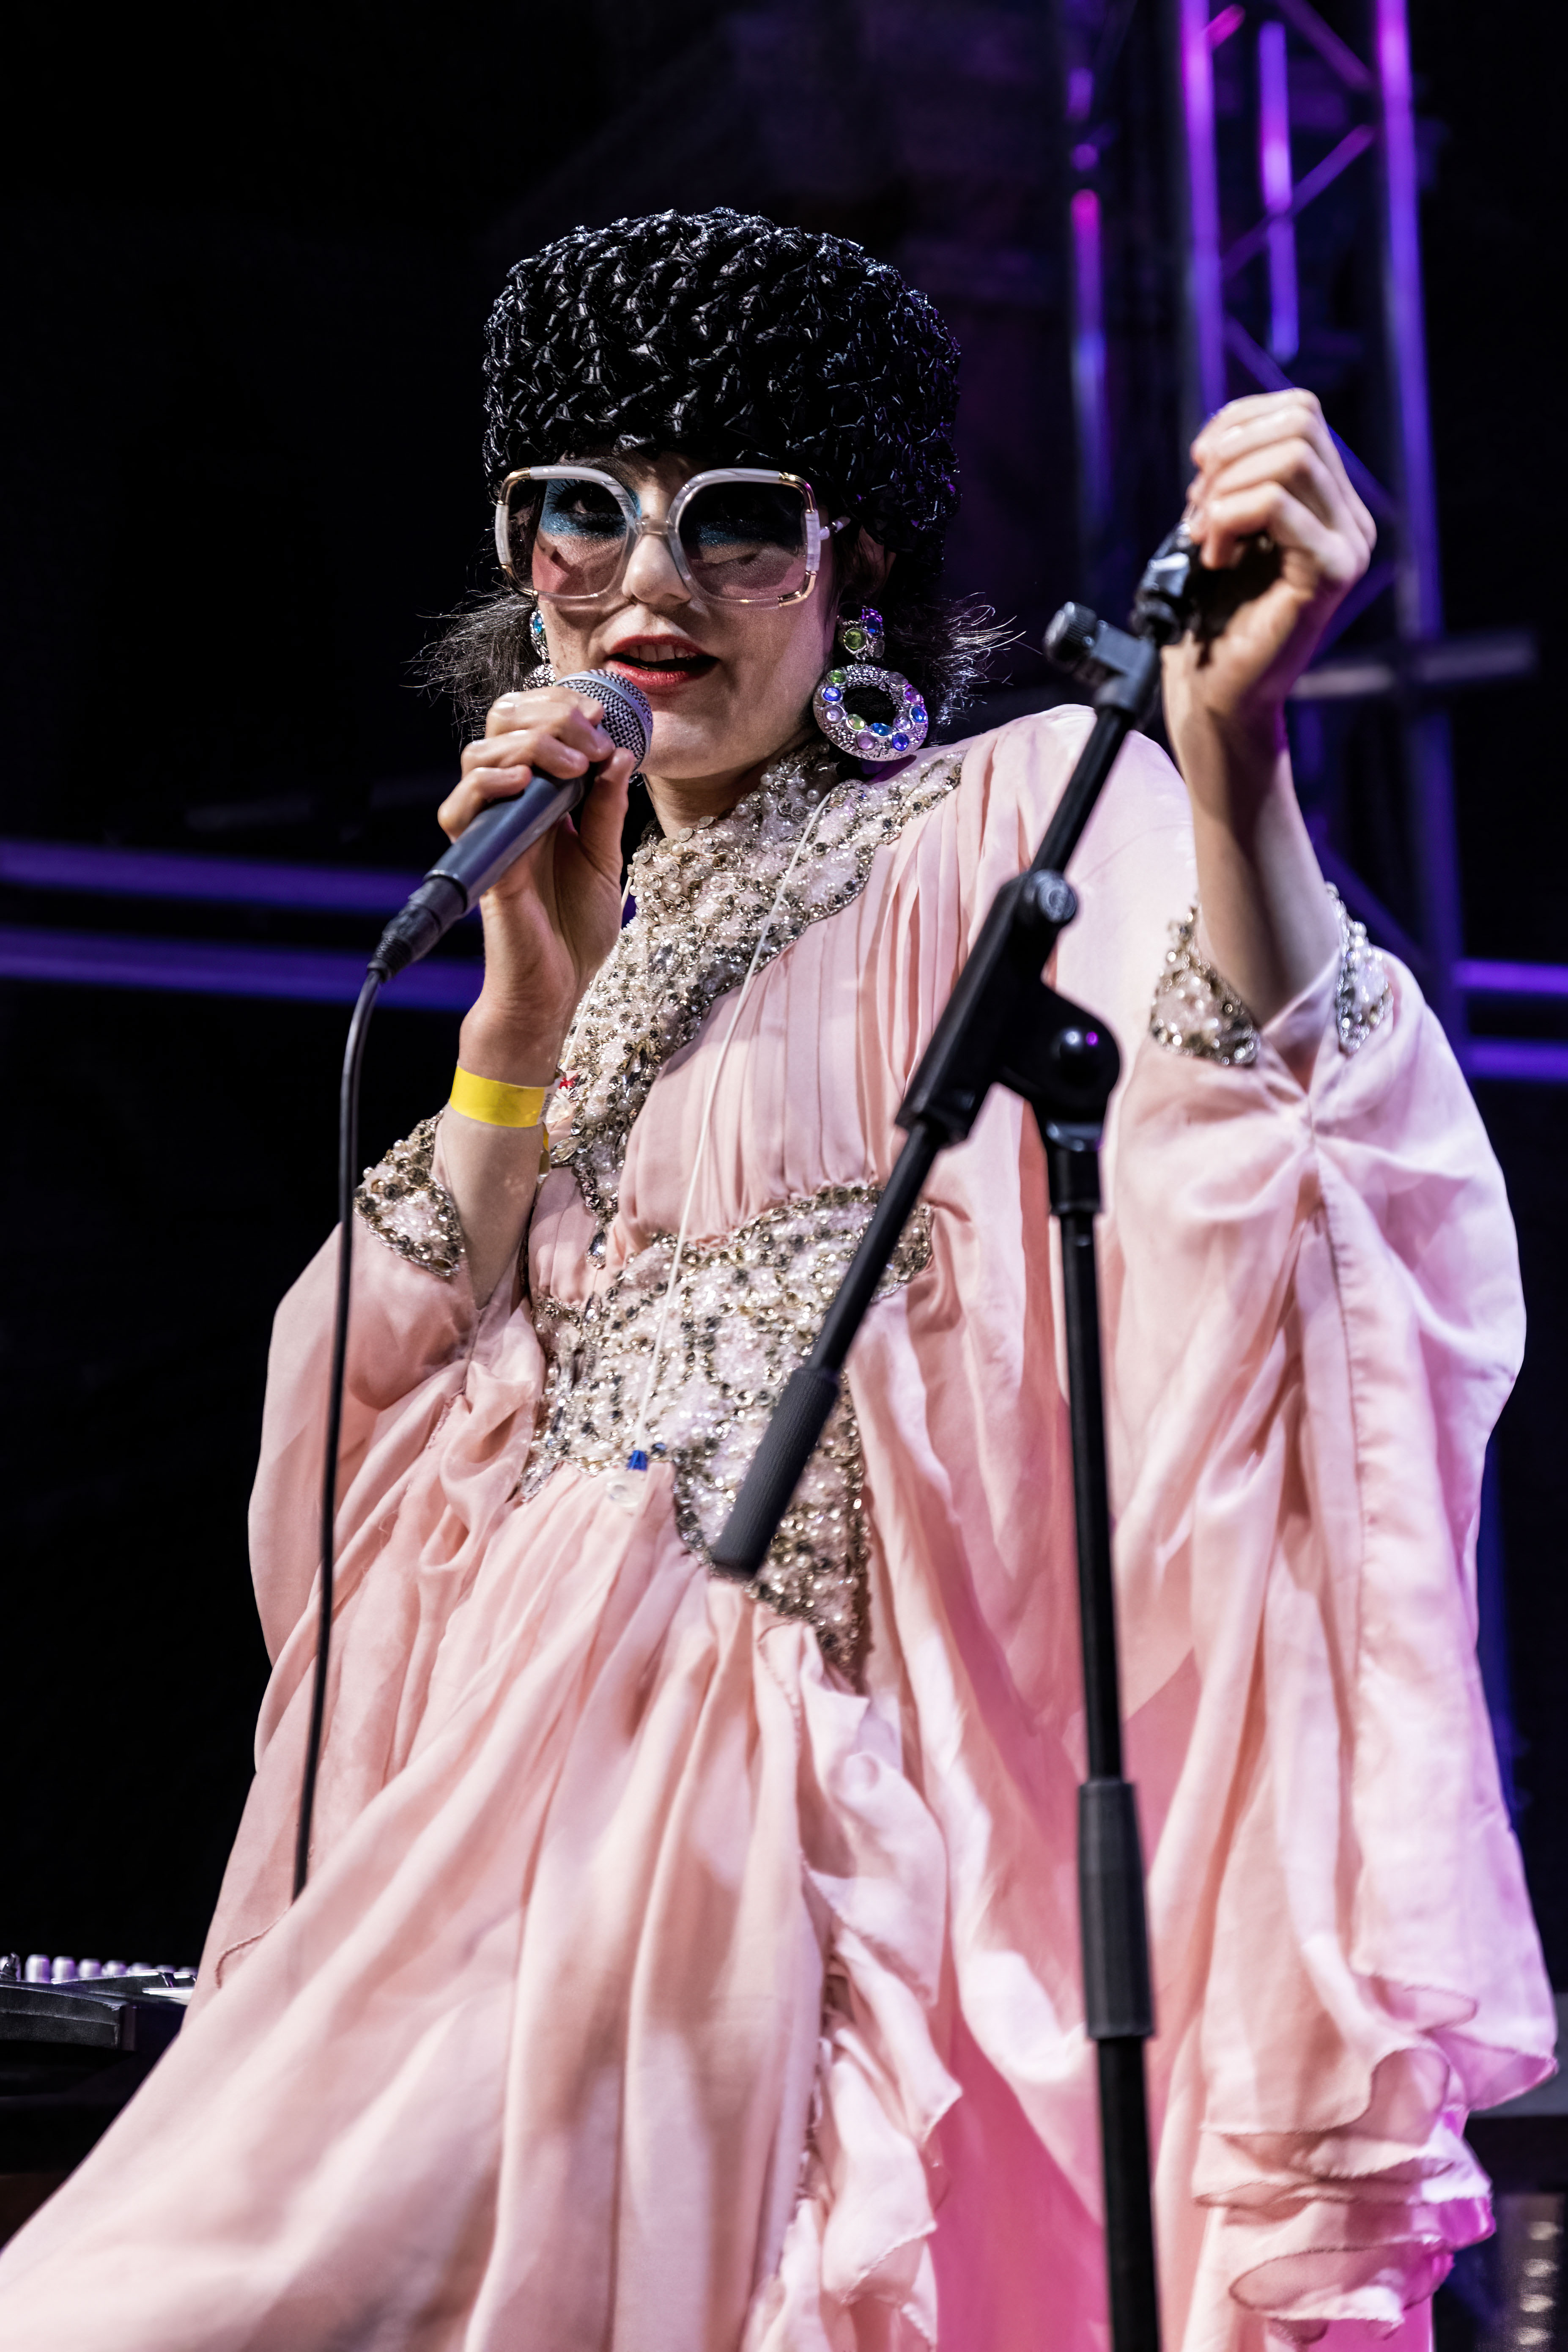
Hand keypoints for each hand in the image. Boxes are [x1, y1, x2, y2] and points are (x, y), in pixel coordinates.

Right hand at [439, 683, 636, 1081]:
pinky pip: (462, 808)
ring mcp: (493, 832)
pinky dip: (488, 784)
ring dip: (528, 744)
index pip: (533, 729)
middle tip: (591, 728)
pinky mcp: (481, 860)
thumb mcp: (606, 860)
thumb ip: (606, 810)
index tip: (602, 717)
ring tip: (572, 763)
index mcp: (541, 803)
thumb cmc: (575, 932)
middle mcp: (511, 809)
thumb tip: (620, 755)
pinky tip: (523, 782)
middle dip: (548, 714)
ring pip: (478, 756)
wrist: (557, 989)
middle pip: (502, 727)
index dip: (561, 710)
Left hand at [1162, 389, 1375, 783]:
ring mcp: (1348, 545)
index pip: (1300, 411)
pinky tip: (1214, 557)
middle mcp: (1350, 519)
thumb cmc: (1211, 618)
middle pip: (1300, 423)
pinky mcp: (1330, 572)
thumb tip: (1221, 439)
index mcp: (1329, 501)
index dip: (1240, 421)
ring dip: (1226, 491)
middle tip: (1197, 509)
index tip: (1200, 467)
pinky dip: (1229, 520)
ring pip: (1291, 457)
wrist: (1213, 691)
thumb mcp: (1218, 529)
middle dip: (1231, 455)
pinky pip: (1278, 506)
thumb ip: (1234, 480)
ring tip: (1203, 538)